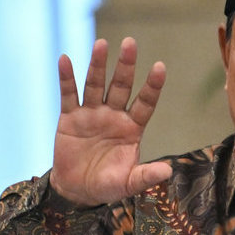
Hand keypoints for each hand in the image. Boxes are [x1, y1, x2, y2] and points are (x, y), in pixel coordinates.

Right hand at [50, 37, 171, 206]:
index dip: (152, 86)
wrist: (78, 191)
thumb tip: (168, 171)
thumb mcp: (128, 184)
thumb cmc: (107, 186)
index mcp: (132, 128)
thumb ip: (146, 176)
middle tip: (130, 43)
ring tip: (101, 44)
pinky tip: (65, 60)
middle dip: (125, 66)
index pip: (145, 103)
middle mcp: (113, 115)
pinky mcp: (70, 117)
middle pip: (120, 86)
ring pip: (95, 85)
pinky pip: (68, 94)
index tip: (160, 67)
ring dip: (97, 65)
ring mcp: (91, 114)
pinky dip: (67, 78)